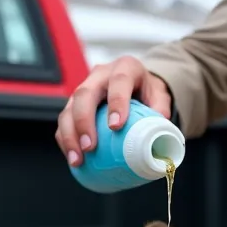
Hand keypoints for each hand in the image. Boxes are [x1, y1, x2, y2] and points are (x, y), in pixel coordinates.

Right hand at [56, 55, 171, 165]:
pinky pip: (64, 120)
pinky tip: (73, 157)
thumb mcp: (160, 96)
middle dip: (84, 122)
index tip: (116, 126)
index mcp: (126, 67)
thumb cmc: (147, 91)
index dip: (117, 103)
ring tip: (78, 159)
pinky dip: (66, 140)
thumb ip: (161, 111)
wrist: (137, 86)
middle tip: (90, 147)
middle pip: (85, 93)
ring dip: (70, 135)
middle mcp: (101, 74)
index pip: (119, 80)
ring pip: (69, 108)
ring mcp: (84, 87)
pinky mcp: (74, 103)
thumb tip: (159, 134)